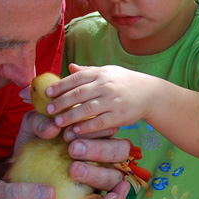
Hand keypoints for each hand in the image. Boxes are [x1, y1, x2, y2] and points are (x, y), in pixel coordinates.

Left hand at [15, 106, 132, 191]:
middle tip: (73, 149)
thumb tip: (53, 128)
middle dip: (100, 149)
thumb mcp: (32, 127)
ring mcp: (100, 177)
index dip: (94, 129)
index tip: (68, 133)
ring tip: (73, 170)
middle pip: (120, 151)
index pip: (109, 128)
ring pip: (115, 177)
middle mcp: (103, 155)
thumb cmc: (32, 143)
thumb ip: (40, 122)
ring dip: (98, 173)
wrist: (17, 171)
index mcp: (95, 133)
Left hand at [44, 64, 159, 136]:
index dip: (60, 86)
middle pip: (78, 94)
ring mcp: (113, 101)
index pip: (76, 78)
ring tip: (57, 123)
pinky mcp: (119, 116)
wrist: (151, 93)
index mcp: (101, 73)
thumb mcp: (108, 72)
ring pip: (87, 109)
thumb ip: (88, 71)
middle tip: (48, 110)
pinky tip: (75, 131)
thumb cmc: (125, 82)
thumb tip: (69, 67)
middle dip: (61, 102)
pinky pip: (100, 122)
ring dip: (70, 116)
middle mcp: (106, 85)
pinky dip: (86, 127)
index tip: (47, 93)